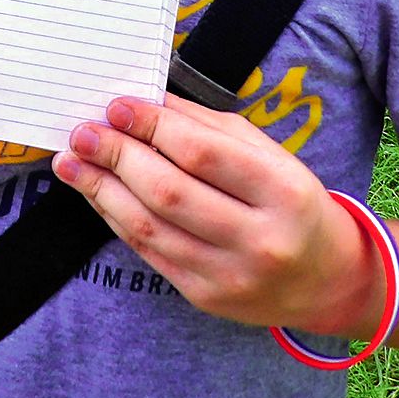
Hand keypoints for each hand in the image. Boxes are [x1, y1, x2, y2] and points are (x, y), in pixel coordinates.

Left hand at [52, 94, 382, 335]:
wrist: (327, 281)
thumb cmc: (292, 202)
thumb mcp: (269, 154)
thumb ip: (208, 126)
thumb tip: (147, 102)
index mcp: (283, 192)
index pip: (202, 153)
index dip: (151, 127)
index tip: (116, 106)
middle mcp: (259, 239)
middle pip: (169, 191)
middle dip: (116, 156)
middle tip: (83, 132)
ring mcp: (229, 275)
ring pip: (149, 226)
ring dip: (101, 190)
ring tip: (72, 162)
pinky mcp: (204, 296)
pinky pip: (148, 252)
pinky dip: (115, 218)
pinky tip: (97, 193)